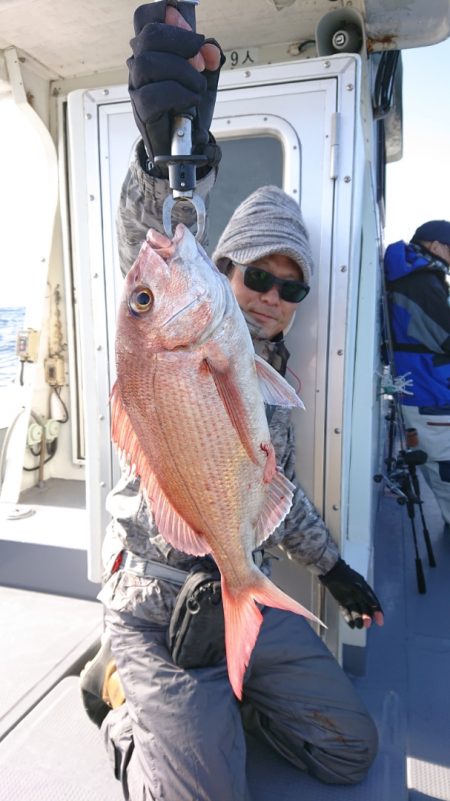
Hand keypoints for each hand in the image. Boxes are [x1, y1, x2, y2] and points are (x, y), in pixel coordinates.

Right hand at [127, 1, 224, 174]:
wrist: (188, 144)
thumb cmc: (191, 105)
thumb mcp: (205, 74)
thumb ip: (207, 54)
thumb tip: (207, 46)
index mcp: (152, 50)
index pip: (144, 18)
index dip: (164, 11)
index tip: (186, 20)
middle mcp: (140, 65)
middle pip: (149, 36)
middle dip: (182, 43)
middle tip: (201, 61)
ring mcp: (138, 87)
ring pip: (148, 63)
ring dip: (183, 73)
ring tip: (198, 87)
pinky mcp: (142, 111)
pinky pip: (153, 95)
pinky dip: (179, 95)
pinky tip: (191, 101)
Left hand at [319, 559, 383, 629]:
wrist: (331, 571)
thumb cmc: (346, 577)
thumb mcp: (358, 586)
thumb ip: (366, 596)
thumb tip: (375, 606)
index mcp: (366, 591)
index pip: (374, 604)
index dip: (378, 613)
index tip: (380, 622)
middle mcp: (359, 596)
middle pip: (365, 610)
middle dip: (367, 618)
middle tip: (367, 624)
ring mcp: (351, 599)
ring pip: (356, 612)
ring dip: (358, 620)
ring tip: (358, 626)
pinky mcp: (342, 601)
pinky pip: (346, 612)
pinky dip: (349, 619)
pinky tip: (351, 625)